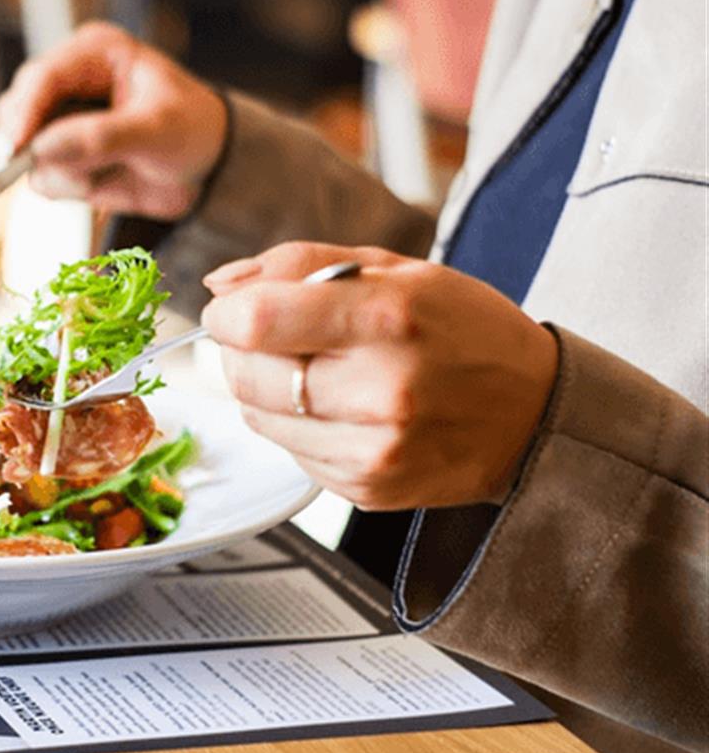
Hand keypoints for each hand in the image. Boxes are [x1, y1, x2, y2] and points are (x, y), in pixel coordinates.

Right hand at [0, 22, 227, 217]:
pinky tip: (99, 181)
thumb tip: (44, 148)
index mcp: (95, 54)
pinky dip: (66, 187)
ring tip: (104, 172)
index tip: (16, 148)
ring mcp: (61, 121)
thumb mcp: (158, 130)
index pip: (43, 77)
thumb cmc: (193, 131)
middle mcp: (70, 83)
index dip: (25, 112)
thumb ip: (101, 137)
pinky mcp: (61, 156)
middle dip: (41, 146)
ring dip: (61, 171)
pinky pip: (42, 177)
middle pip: (19, 110)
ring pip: (24, 150)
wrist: (208, 169)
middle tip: (78, 170)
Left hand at [201, 243, 559, 510]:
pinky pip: (289, 451)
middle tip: (279, 337)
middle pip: (246, 374)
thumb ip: (298, 265)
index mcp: (388, 318)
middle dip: (243, 350)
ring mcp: (373, 448)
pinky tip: (343, 408)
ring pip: (259, 416)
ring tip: (320, 371)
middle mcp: (381, 390)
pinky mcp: (366, 488)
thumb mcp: (394, 269)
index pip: (257, 322)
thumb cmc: (462, 329)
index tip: (235, 310)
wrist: (533, 413)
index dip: (227, 314)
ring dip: (269, 390)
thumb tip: (220, 286)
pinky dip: (298, 426)